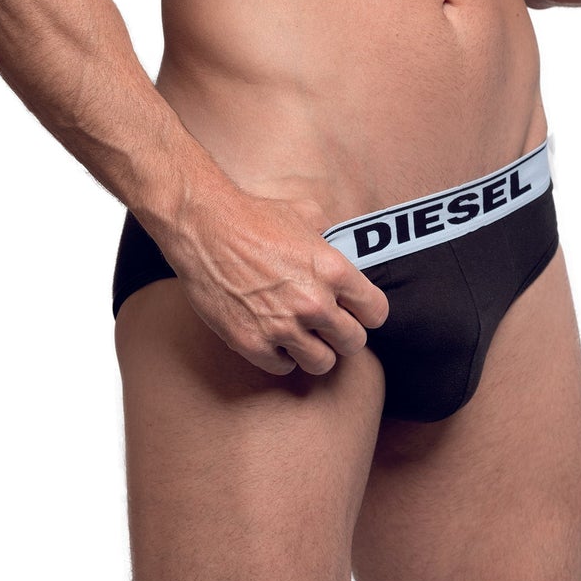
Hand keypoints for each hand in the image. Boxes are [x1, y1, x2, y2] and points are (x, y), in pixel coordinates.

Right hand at [161, 187, 390, 376]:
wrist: (204, 228)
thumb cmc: (254, 217)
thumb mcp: (307, 214)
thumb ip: (331, 238)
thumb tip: (342, 251)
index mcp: (334, 271)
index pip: (376, 313)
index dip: (366, 312)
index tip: (355, 311)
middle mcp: (314, 303)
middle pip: (353, 343)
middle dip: (342, 334)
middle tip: (327, 325)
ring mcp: (283, 327)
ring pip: (322, 363)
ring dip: (315, 350)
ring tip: (302, 336)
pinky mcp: (253, 343)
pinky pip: (283, 366)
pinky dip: (281, 355)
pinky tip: (273, 337)